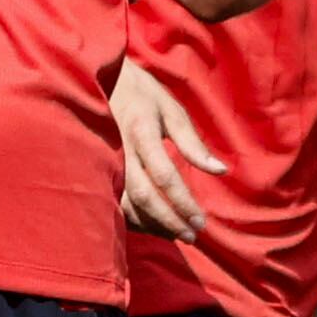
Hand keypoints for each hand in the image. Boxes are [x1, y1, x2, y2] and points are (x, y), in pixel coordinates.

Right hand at [111, 57, 225, 240]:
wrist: (97, 81)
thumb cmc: (142, 94)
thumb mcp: (171, 110)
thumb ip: (193, 143)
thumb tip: (220, 171)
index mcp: (141, 132)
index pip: (164, 176)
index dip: (183, 202)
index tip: (201, 221)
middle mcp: (120, 151)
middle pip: (144, 196)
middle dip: (169, 220)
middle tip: (192, 235)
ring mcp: (104, 162)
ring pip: (126, 204)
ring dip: (152, 224)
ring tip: (177, 234)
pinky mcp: (96, 170)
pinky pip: (114, 202)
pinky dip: (134, 218)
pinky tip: (154, 225)